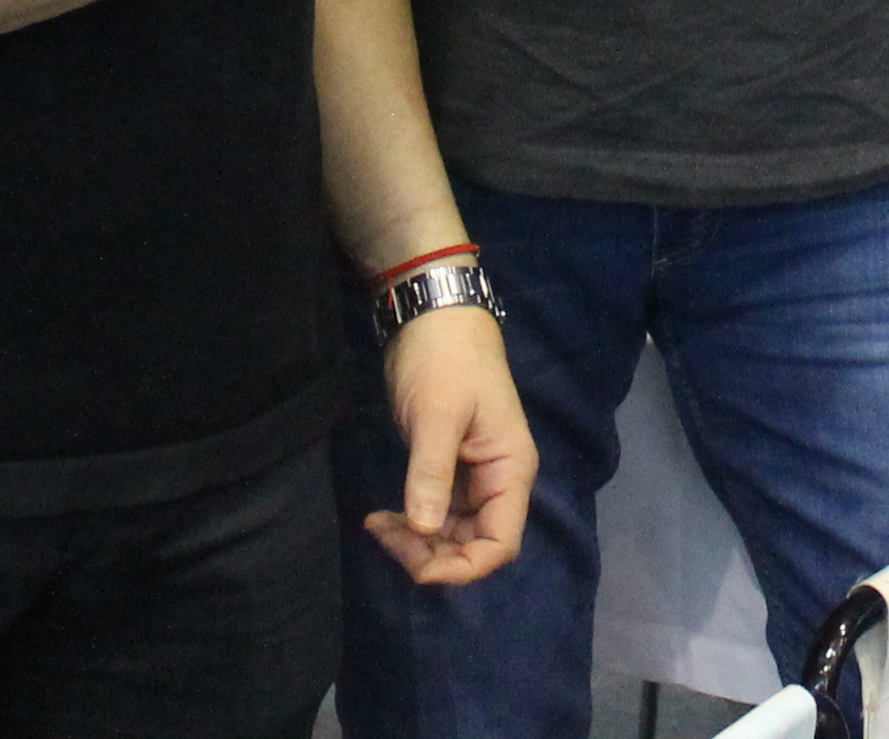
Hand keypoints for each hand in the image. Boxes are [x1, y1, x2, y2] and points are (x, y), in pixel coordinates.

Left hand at [367, 304, 534, 585]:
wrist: (433, 319)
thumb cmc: (444, 361)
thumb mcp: (436, 415)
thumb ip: (432, 473)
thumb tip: (426, 530)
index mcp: (510, 470)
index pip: (500, 543)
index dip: (464, 568)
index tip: (418, 569)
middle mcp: (498, 482)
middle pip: (474, 545)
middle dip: (432, 555)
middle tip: (385, 537)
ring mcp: (473, 478)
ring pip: (453, 535)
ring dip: (418, 543)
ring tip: (378, 526)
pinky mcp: (449, 471)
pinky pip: (437, 515)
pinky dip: (412, 524)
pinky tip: (383, 517)